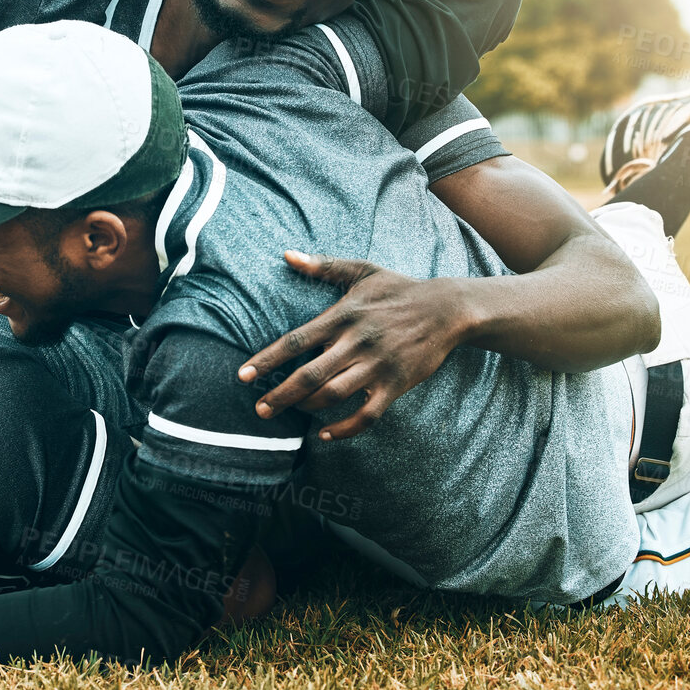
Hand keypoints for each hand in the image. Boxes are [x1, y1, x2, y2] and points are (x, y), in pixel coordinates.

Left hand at [236, 251, 470, 439]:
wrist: (446, 309)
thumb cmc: (399, 288)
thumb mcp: (362, 270)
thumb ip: (323, 266)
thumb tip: (287, 255)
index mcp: (343, 316)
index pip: (296, 340)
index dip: (268, 359)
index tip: (243, 375)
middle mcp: (357, 342)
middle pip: (309, 375)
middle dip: (280, 394)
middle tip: (259, 410)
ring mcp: (377, 366)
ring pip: (333, 394)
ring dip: (307, 408)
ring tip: (289, 412)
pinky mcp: (396, 385)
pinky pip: (367, 414)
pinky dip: (345, 428)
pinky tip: (326, 434)